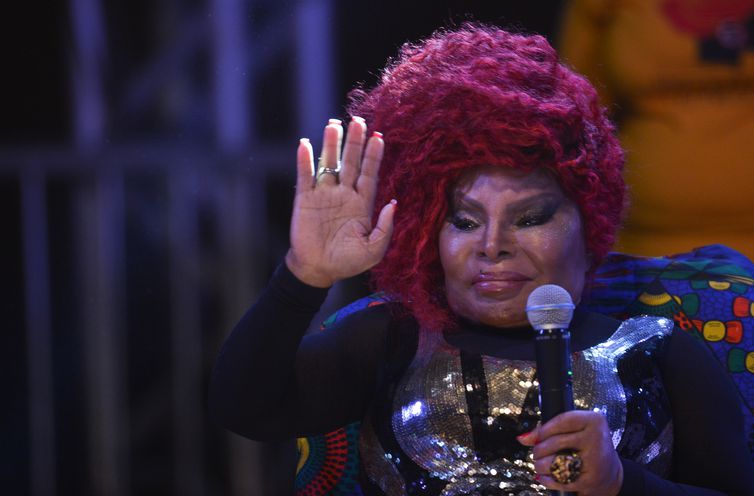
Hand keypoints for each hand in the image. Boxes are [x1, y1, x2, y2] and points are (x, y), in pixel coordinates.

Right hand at [285, 118, 396, 287]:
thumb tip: (392, 204)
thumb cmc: (347, 262)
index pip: (369, 174)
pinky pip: (305, 176)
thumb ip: (384, 228)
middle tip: (359, 121)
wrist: (317, 270)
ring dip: (332, 145)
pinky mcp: (305, 199)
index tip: (379, 138)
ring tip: (334, 124)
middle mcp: (344, 194)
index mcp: (361, 204)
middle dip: (355, 143)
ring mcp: (324, 195)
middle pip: (351, 162)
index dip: (374, 157)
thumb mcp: (373, 250)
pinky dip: (305, 161)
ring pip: (329, 164)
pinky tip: (306, 144)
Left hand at [518, 410, 623, 495]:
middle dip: (539, 450)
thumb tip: (524, 438)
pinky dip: (547, 480)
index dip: (542, 430)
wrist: (611, 474)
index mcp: (593, 421)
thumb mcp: (576, 430)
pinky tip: (545, 476)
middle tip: (537, 453)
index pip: (561, 421)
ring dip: (541, 466)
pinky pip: (560, 480)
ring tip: (540, 465)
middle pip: (555, 442)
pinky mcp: (589, 481)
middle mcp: (597, 438)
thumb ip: (551, 429)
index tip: (532, 438)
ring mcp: (594, 460)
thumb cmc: (589, 447)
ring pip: (556, 462)